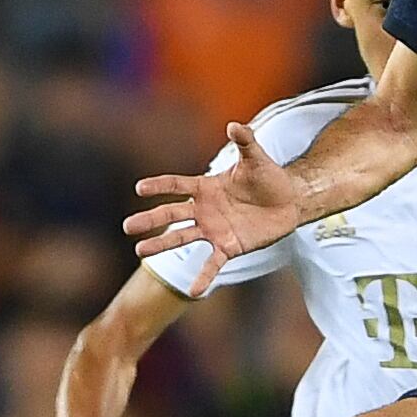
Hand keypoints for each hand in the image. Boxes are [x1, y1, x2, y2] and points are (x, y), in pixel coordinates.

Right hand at [122, 123, 300, 296]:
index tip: (139, 188)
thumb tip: (234, 125)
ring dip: (162, 245)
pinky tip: (193, 291)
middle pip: (171, 215)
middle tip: (127, 227)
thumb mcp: (257, 158)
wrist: (289, 201)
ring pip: (182, 238)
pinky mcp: (228, 247)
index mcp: (205, 187)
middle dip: (149, 220)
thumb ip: (245, 141)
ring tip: (140, 252)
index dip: (159, 186)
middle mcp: (204, 210)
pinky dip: (203, 277)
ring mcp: (214, 230)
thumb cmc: (269, 177)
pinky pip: (212, 264)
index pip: (177, 185)